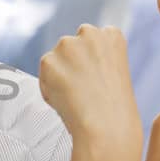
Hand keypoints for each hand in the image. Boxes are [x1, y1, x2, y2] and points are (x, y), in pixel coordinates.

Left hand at [39, 25, 142, 160]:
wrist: (107, 127)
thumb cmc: (115, 109)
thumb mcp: (116, 73)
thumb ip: (97, 60)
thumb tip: (75, 64)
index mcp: (111, 35)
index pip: (92, 39)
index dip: (91, 62)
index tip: (96, 77)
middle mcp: (89, 33)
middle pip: (70, 47)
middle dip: (72, 64)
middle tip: (83, 89)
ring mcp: (67, 45)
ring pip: (55, 60)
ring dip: (59, 76)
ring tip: (77, 97)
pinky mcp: (48, 61)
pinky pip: (44, 76)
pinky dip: (49, 89)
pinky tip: (66, 101)